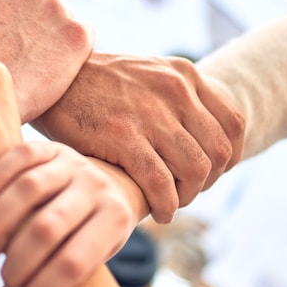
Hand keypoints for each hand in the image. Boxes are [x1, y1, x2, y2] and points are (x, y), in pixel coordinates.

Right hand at [0, 141, 134, 286]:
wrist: (112, 184)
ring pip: (29, 189)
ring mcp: (75, 162)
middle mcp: (98, 187)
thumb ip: (44, 284)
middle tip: (4, 278)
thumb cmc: (93, 233)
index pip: (75, 263)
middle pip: (47, 227)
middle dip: (18, 262)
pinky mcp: (53, 147)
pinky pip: (19, 157)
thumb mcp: (86, 260)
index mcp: (115, 219)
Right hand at [32, 52, 244, 223]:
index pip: (234, 123)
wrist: (52, 75)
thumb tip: (199, 138)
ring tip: (171, 202)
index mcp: (184, 75)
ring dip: (187, 196)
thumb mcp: (147, 74)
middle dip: (208, 181)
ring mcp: (150, 113)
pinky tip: (157, 211)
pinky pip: (161, 183)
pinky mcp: (123, 135)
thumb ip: (176, 98)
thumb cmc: (97, 84)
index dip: (230, 156)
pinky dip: (166, 205)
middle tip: (186, 190)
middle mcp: (175, 91)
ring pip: (196, 170)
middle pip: (219, 151)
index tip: (211, 172)